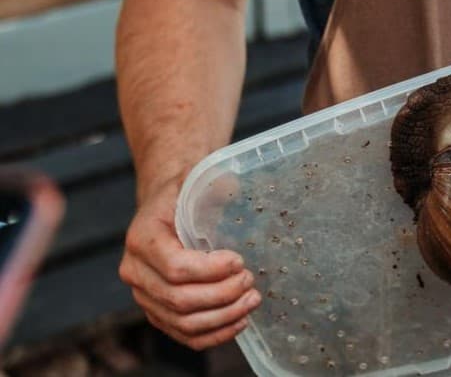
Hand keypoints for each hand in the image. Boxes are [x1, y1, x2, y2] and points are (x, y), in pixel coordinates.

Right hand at [118, 191, 260, 349]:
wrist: (165, 207)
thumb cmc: (182, 194)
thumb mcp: (194, 180)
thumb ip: (212, 183)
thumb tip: (233, 185)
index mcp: (142, 238)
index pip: (175, 267)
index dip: (211, 270)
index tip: (239, 261)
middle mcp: (135, 271)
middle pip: (180, 299)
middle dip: (222, 295)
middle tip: (250, 281)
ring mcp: (144, 296)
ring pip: (182, 322)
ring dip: (223, 317)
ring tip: (251, 301)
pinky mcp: (157, 312)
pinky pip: (183, 334)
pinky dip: (213, 334)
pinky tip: (239, 321)